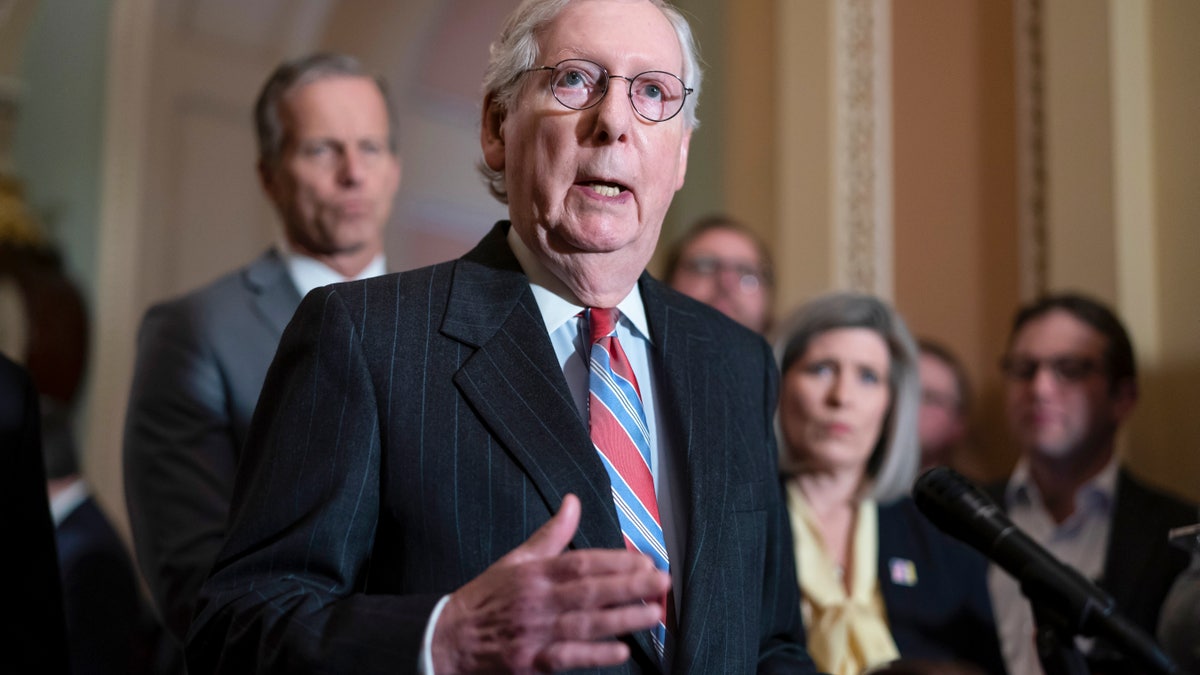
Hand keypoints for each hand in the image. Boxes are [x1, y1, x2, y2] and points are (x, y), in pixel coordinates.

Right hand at [431, 494, 669, 673]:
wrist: (448, 638)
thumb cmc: (487, 597)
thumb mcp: (517, 559)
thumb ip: (552, 533)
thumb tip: (573, 501)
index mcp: (535, 572)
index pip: (581, 563)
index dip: (616, 561)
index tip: (645, 560)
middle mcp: (537, 600)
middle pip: (589, 591)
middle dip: (629, 586)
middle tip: (662, 582)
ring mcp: (534, 631)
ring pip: (584, 624)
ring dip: (621, 619)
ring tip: (653, 614)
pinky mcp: (531, 661)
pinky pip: (567, 658)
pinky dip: (594, 655)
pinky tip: (621, 650)